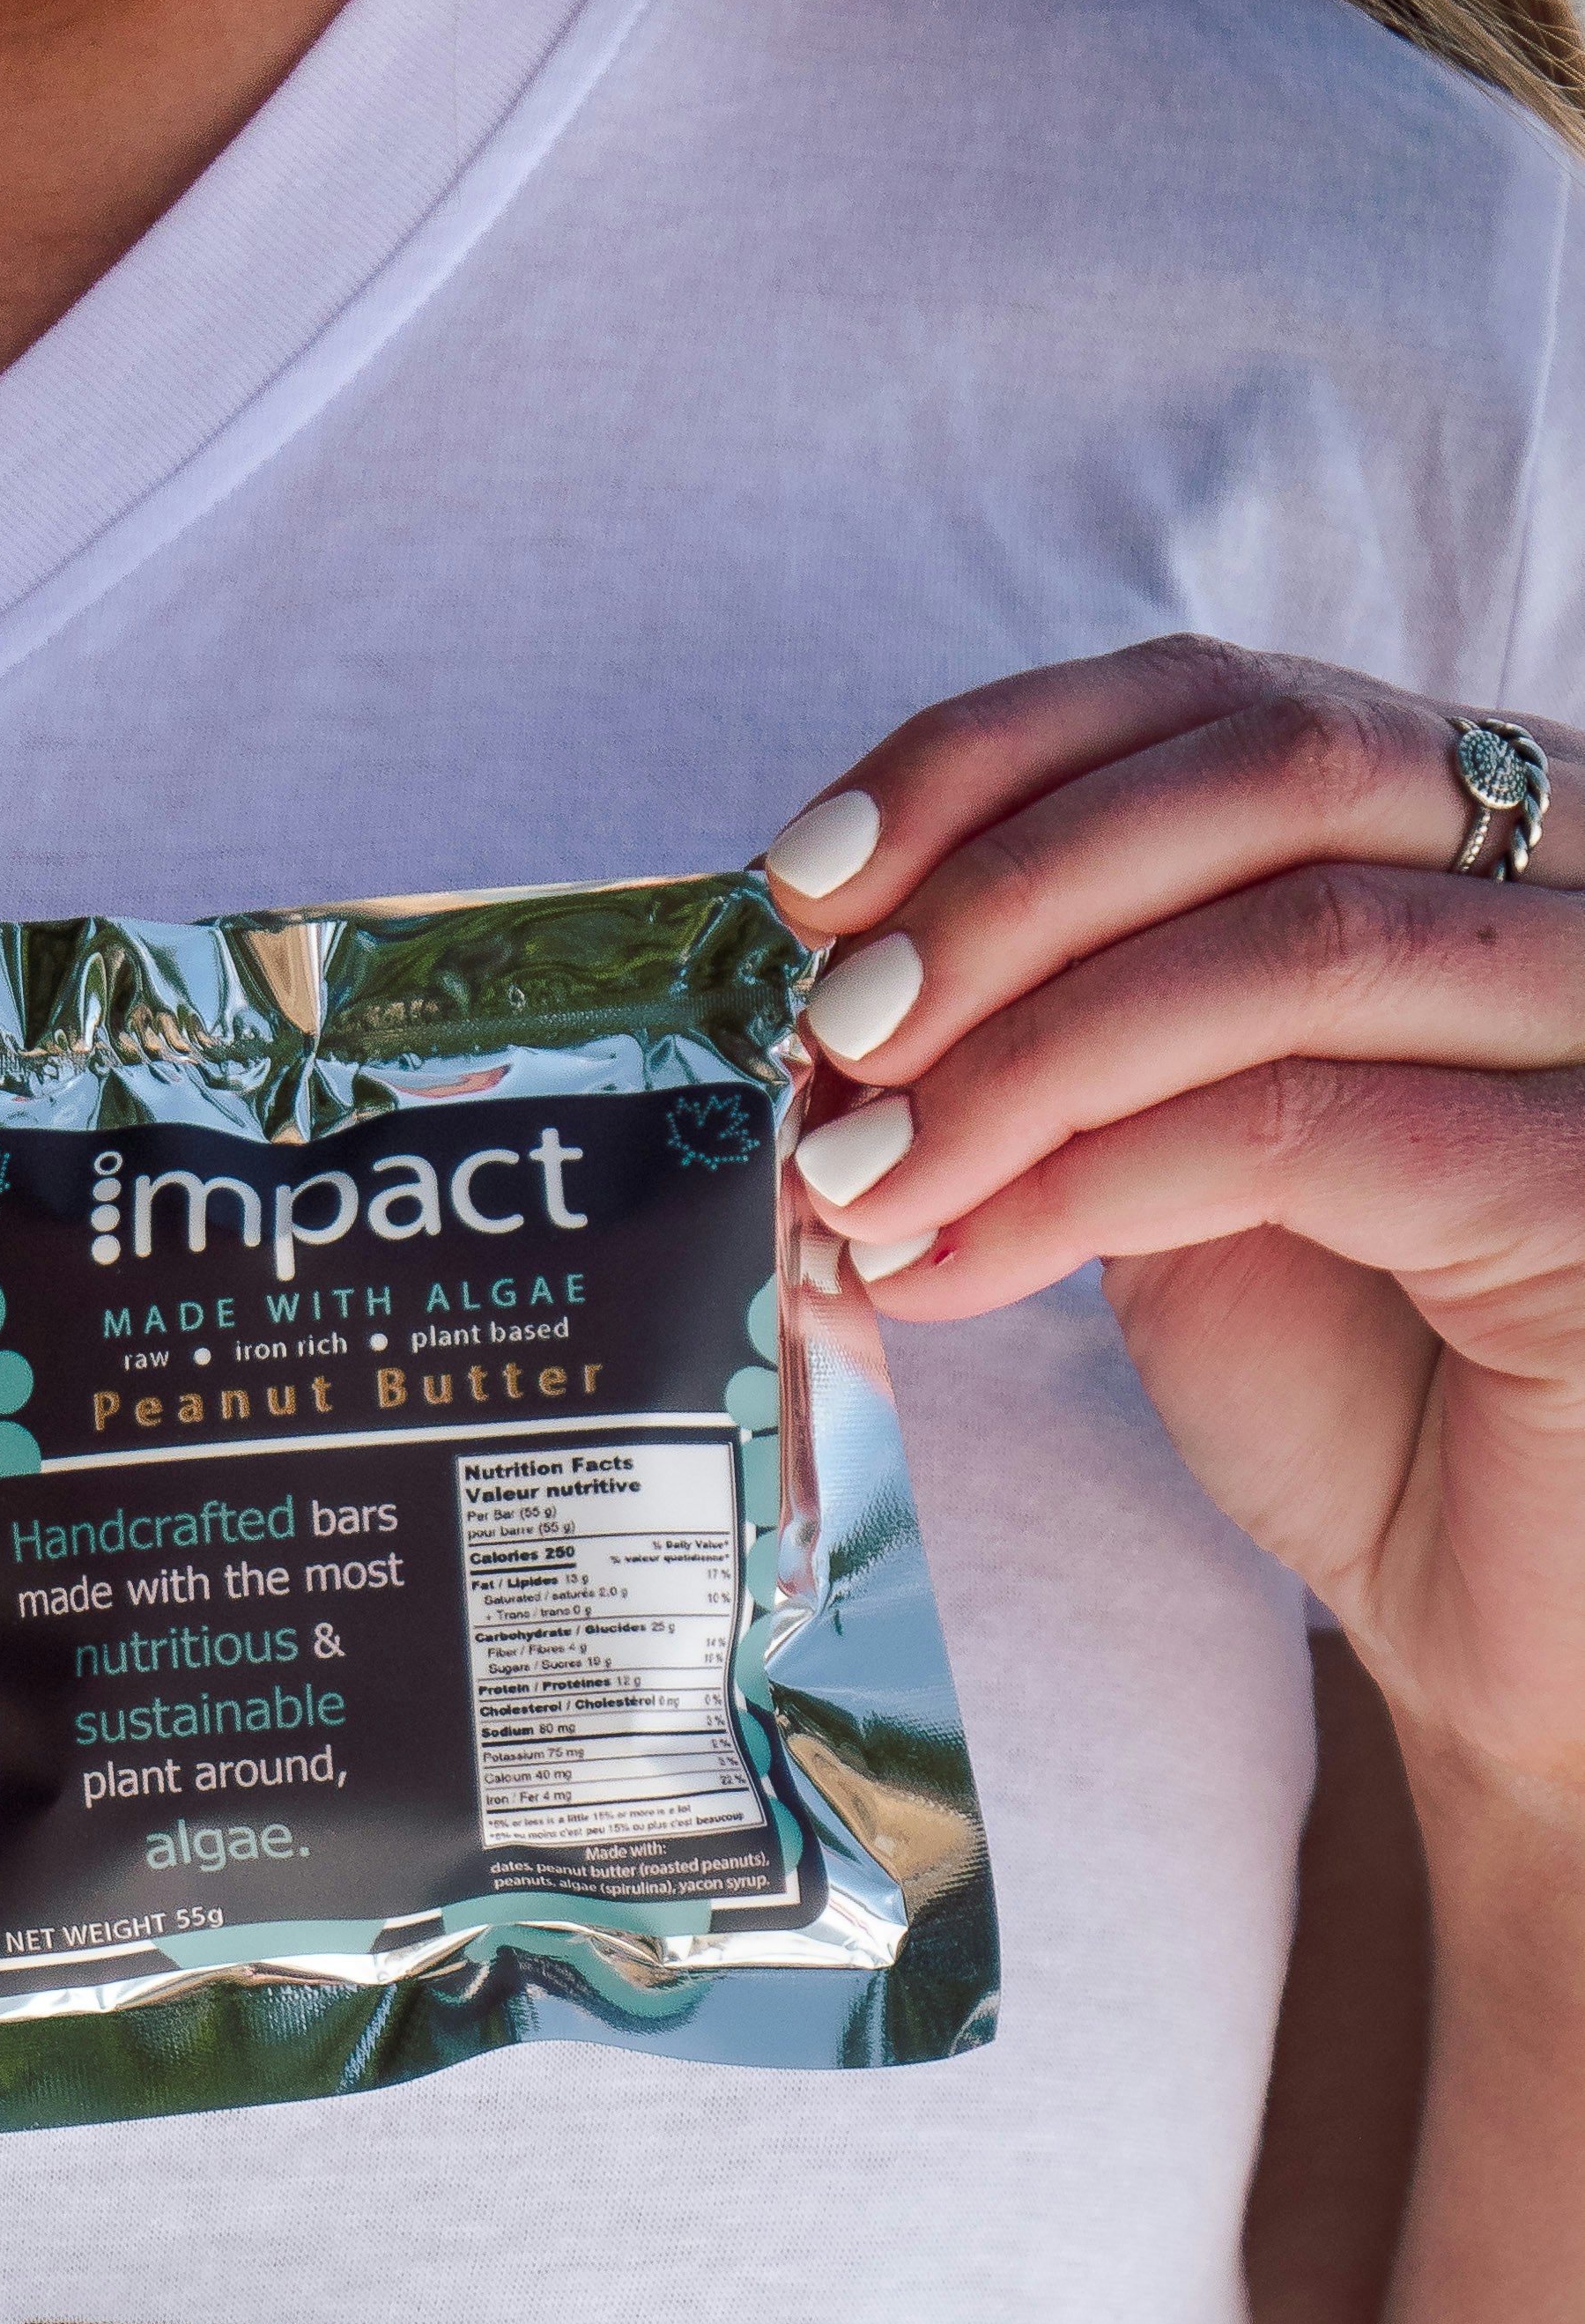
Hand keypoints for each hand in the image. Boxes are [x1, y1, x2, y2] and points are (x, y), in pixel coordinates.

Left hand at [762, 639, 1584, 1812]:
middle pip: (1267, 775)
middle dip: (999, 896)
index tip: (810, 877)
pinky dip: (1079, 1184)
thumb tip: (836, 978)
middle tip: (829, 1036)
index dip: (998, 758)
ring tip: (857, 1180)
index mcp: (1495, 835)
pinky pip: (1301, 1127)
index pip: (1230, 698)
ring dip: (1017, 1059)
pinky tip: (949, 1263)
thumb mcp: (1195, 1163)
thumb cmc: (1373, 1391)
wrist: (1519, 1625)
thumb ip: (1081, 1032)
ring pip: (1284, 947)